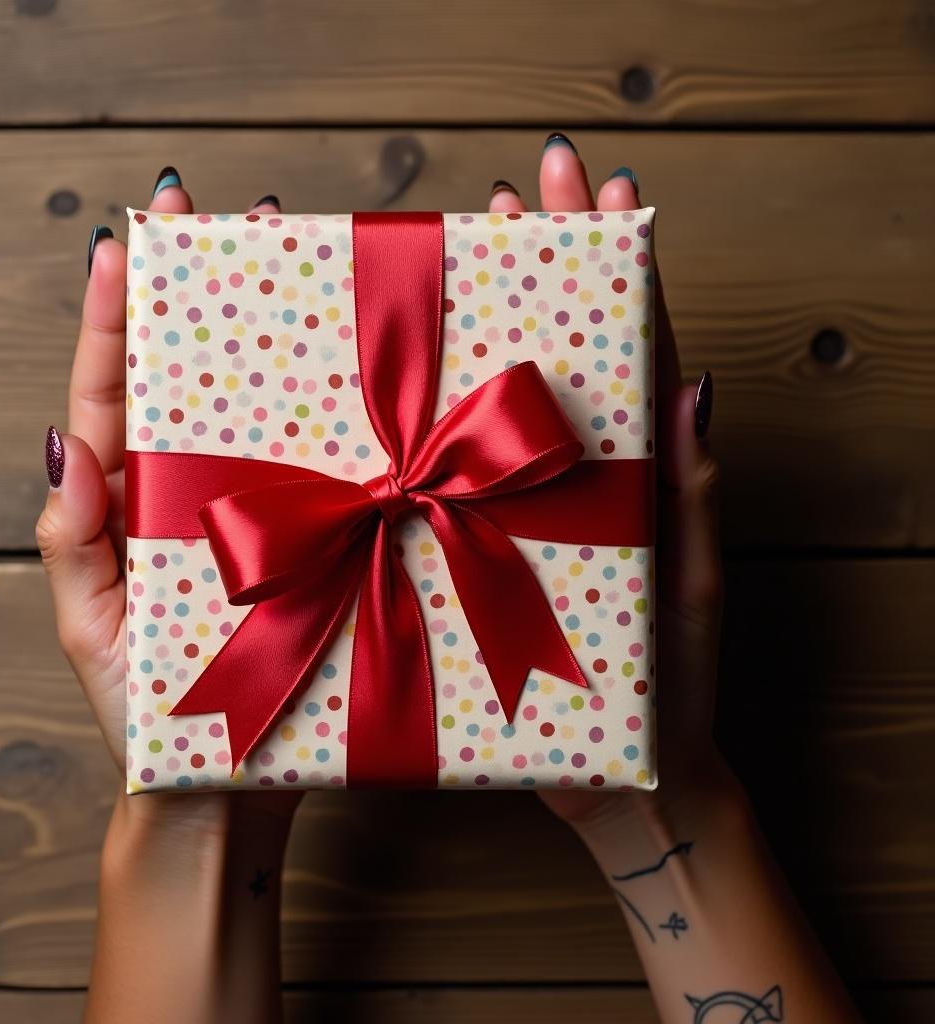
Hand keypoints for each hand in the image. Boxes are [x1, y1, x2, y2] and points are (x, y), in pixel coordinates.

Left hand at [35, 174, 299, 826]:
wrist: (223, 795)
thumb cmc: (149, 723)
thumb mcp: (95, 635)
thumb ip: (75, 545)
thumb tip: (63, 445)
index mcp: (134, 508)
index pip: (118, 396)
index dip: (118, 317)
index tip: (127, 240)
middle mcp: (200, 498)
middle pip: (201, 384)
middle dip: (213, 299)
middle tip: (238, 222)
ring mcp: (262, 519)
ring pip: (269, 418)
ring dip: (284, 345)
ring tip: (301, 273)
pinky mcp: (316, 549)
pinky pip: (324, 479)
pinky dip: (338, 426)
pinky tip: (361, 384)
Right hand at [488, 136, 728, 834]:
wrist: (622, 778)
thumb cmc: (673, 694)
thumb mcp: (687, 595)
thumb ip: (692, 504)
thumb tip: (701, 391)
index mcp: (640, 472)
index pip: (636, 346)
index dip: (619, 263)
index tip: (596, 189)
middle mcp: (578, 475)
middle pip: (563, 353)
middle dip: (544, 262)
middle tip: (519, 191)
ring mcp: (524, 508)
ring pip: (502, 405)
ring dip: (485, 325)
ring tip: (464, 254)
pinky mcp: (480, 550)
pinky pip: (452, 479)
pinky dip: (431, 423)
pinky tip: (400, 385)